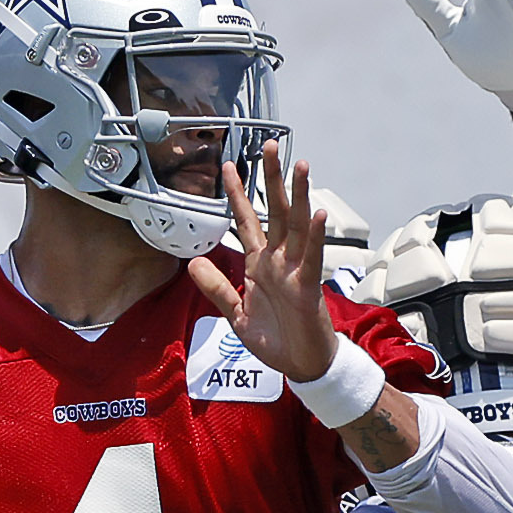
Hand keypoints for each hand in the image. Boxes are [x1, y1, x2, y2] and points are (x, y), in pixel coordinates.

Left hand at [187, 157, 338, 383]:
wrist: (301, 366)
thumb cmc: (276, 339)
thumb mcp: (236, 314)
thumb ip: (216, 288)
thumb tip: (194, 262)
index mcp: (260, 264)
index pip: (247, 221)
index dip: (237, 194)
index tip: (227, 166)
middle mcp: (279, 261)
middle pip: (275, 211)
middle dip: (271, 179)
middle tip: (270, 147)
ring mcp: (295, 271)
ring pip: (297, 226)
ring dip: (299, 196)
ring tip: (300, 167)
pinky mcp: (308, 288)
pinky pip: (312, 258)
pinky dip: (316, 237)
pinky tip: (318, 214)